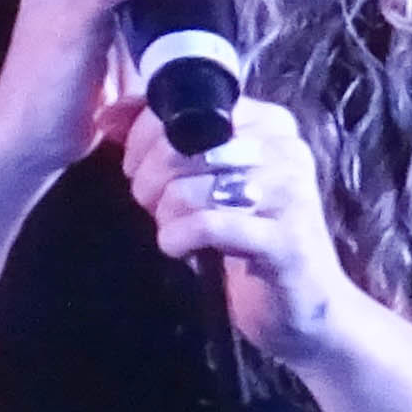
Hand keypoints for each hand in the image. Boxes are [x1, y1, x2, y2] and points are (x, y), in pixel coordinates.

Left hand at [122, 94, 356, 364]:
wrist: (303, 305)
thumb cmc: (248, 239)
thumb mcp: (206, 182)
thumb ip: (161, 142)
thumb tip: (108, 114)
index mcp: (269, 123)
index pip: (186, 106)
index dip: (144, 138)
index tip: (137, 169)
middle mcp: (286, 148)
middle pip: (181, 146)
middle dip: (148, 180)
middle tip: (152, 206)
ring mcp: (291, 193)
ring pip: (188, 187)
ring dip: (164, 215)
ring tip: (172, 229)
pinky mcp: (286, 241)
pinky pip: (207, 226)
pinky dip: (177, 238)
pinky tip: (179, 248)